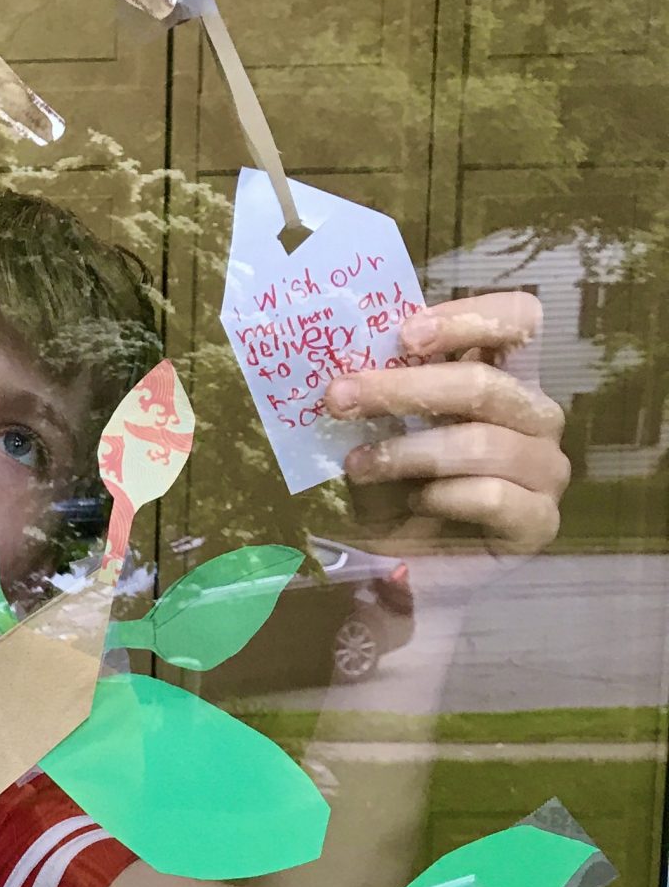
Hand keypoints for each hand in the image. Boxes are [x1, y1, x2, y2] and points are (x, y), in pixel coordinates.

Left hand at [326, 291, 569, 555]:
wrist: (404, 568)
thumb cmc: (396, 488)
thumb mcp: (384, 429)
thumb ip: (382, 387)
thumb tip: (345, 356)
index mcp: (506, 378)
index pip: (521, 321)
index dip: (470, 318)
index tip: (404, 336)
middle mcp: (536, 417)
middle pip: (486, 385)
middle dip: (403, 389)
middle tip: (340, 397)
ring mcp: (546, 470)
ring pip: (483, 443)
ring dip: (408, 451)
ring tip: (358, 465)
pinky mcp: (540, 522)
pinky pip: (493, 496)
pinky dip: (442, 496)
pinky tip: (414, 504)